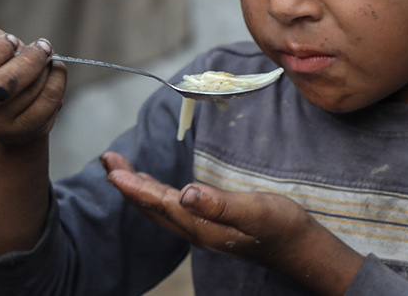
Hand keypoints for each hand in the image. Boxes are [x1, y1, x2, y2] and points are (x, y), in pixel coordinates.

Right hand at [0, 22, 67, 146]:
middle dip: (28, 62)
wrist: (9, 102)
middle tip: (42, 47)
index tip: (11, 40)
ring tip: (46, 60)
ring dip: (44, 71)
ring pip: (24, 95)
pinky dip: (56, 83)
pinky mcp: (18, 133)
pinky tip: (55, 72)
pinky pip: (44, 106)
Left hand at [102, 152, 363, 295]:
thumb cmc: (281, 227)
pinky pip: (171, 207)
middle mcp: (194, 229)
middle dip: (127, 183)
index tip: (112, 170)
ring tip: (119, 168)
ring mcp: (200, 228)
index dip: (133, 187)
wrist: (300, 248)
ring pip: (159, 207)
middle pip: (151, 206)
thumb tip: (186, 193)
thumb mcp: (255, 211)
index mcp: (200, 226)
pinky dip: (155, 193)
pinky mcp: (208, 224)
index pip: (159, 204)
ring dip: (138, 187)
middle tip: (107, 159)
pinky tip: (152, 185)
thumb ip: (220, 204)